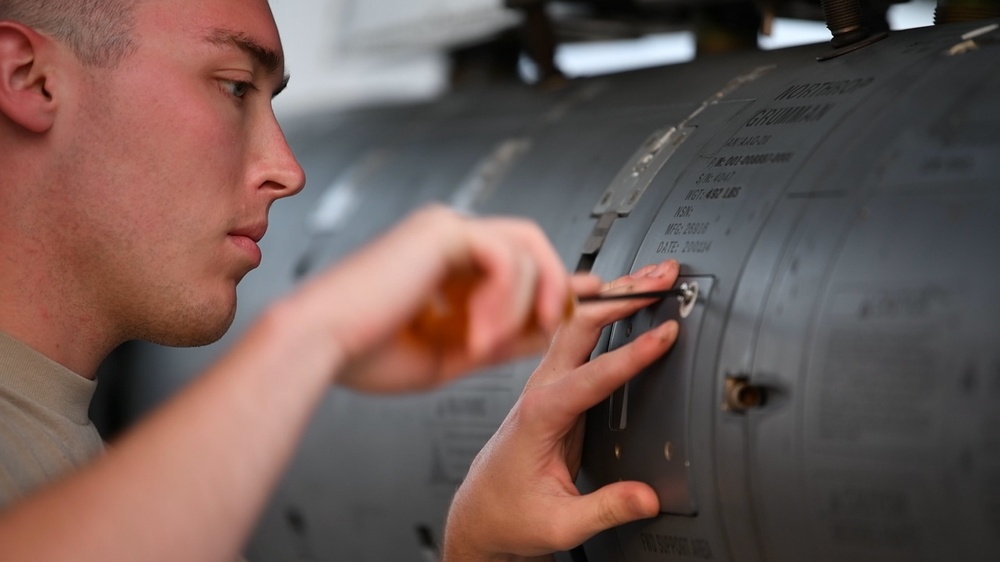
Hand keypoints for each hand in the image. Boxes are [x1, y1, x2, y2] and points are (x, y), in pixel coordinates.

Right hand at [285, 205, 570, 392]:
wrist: (318, 348)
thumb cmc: (367, 353)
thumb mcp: (453, 352)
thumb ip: (502, 338)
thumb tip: (549, 331)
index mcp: (446, 265)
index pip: (517, 261)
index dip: (555, 282)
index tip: (584, 304)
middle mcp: (448, 239)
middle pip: (531, 243)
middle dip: (557, 283)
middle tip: (561, 322)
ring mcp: (445, 229)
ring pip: (526, 248)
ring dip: (522, 305)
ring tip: (490, 345)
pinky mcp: (442, 230)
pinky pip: (506, 256)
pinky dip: (505, 298)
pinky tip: (478, 330)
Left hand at [443, 260, 680, 559]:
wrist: (480, 512)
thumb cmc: (508, 513)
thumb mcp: (559, 524)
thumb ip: (605, 509)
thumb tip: (647, 497)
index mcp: (540, 415)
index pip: (593, 374)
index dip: (633, 353)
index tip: (665, 335)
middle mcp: (539, 390)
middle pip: (580, 326)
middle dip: (622, 298)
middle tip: (662, 279)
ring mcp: (544, 383)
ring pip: (578, 322)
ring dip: (614, 296)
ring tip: (652, 276)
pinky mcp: (553, 385)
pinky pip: (577, 335)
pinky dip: (602, 309)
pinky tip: (622, 295)